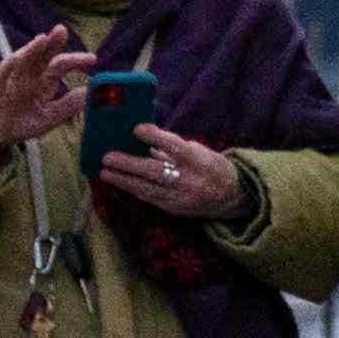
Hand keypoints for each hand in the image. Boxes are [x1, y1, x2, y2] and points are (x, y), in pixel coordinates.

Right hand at [0, 26, 87, 169]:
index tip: (92, 58)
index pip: (61, 66)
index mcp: (44, 82)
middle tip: (62, 30)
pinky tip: (19, 57)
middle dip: (52, 42)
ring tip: (42, 39)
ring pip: (23, 60)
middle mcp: (29, 76)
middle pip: (42, 55)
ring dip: (32, 49)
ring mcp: (12, 79)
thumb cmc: (22, 124)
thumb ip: (68, 106)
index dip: (75, 60)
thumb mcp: (49, 117)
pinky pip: (3, 72)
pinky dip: (10, 64)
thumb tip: (89, 92)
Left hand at [97, 125, 250, 224]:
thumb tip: (144, 140)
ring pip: (148, 188)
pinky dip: (134, 189)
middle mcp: (190, 180)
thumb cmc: (212, 167)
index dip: (156, 138)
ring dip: (124, 180)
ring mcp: (182, 196)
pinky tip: (120, 182)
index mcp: (199, 161)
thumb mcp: (200, 152)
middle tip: (107, 157)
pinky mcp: (175, 208)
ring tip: (105, 172)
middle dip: (129, 164)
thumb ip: (173, 148)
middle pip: (156, 171)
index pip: (176, 147)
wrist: (233, 196)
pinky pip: (150, 198)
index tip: (137, 129)